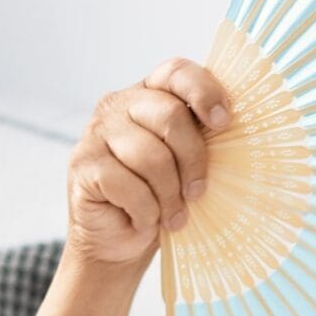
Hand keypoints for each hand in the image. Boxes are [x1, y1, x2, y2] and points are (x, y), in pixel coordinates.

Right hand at [66, 56, 234, 267]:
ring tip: (172, 216)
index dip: (204, 92)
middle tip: (197, 193)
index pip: (177, 73)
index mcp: (150, 95)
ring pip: (150, 156)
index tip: (224, 123)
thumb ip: (202, 140)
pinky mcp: (83, 163)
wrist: (118, 242)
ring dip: (169, 195)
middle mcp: (119, 105)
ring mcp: (97, 132)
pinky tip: (143, 219)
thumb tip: (233, 131)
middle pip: (171, 116)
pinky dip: (145, 211)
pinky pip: (127, 184)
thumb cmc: (159, 201)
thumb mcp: (187, 166)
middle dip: (193, 161)